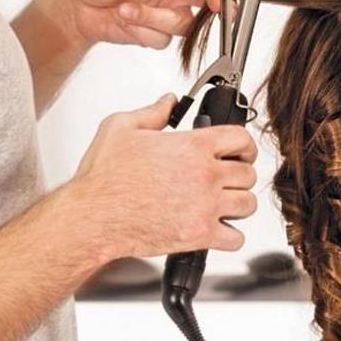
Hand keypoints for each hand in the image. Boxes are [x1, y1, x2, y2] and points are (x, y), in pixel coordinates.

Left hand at [58, 0, 220, 48]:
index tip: (218, 0)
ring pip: (182, 26)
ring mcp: (166, 15)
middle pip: (204, 4)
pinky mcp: (156, 34)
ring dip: (153, 20)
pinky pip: (162, 40)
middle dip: (207, 10)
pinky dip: (143, 32)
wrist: (75, 9)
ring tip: (125, 11)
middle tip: (203, 10)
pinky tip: (124, 21)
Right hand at [69, 94, 257, 261]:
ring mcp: (205, 205)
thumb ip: (152, 112)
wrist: (91, 218)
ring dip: (239, 204)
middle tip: (229, 181)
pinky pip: (236, 238)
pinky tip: (219, 230)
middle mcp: (205, 175)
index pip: (241, 139)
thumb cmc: (103, 179)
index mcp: (193, 146)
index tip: (242, 152)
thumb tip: (168, 102)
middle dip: (240, 177)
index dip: (244, 145)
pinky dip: (231, 236)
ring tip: (226, 204)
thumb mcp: (121, 128)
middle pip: (248, 173)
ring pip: (248, 204)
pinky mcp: (200, 234)